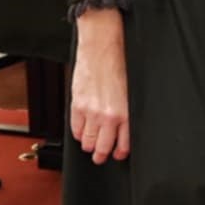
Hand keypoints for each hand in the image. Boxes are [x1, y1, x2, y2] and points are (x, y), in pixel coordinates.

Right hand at [70, 8, 130, 163]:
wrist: (102, 47)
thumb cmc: (118, 65)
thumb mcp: (129, 93)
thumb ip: (125, 113)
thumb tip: (122, 130)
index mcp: (125, 113)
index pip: (123, 144)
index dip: (119, 153)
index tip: (117, 154)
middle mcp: (108, 116)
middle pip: (103, 148)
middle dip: (101, 155)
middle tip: (100, 157)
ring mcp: (91, 112)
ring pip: (87, 142)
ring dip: (89, 146)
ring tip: (90, 145)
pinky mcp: (77, 105)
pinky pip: (75, 129)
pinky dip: (78, 134)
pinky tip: (81, 133)